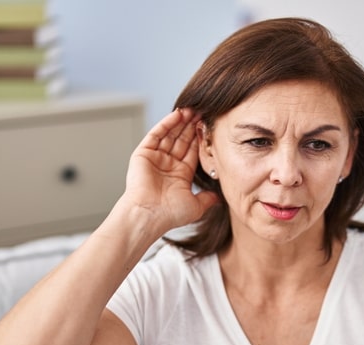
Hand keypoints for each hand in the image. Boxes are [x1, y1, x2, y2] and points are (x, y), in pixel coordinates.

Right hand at [121, 108, 218, 234]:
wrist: (149, 216)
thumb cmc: (170, 214)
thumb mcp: (196, 206)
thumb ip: (208, 199)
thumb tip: (220, 198)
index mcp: (180, 174)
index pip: (192, 150)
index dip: (200, 138)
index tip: (210, 126)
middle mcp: (168, 164)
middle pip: (182, 139)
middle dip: (192, 126)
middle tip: (202, 111)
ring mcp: (155, 158)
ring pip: (170, 134)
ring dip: (181, 122)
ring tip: (192, 109)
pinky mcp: (143, 153)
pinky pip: (156, 134)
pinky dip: (166, 124)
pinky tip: (177, 115)